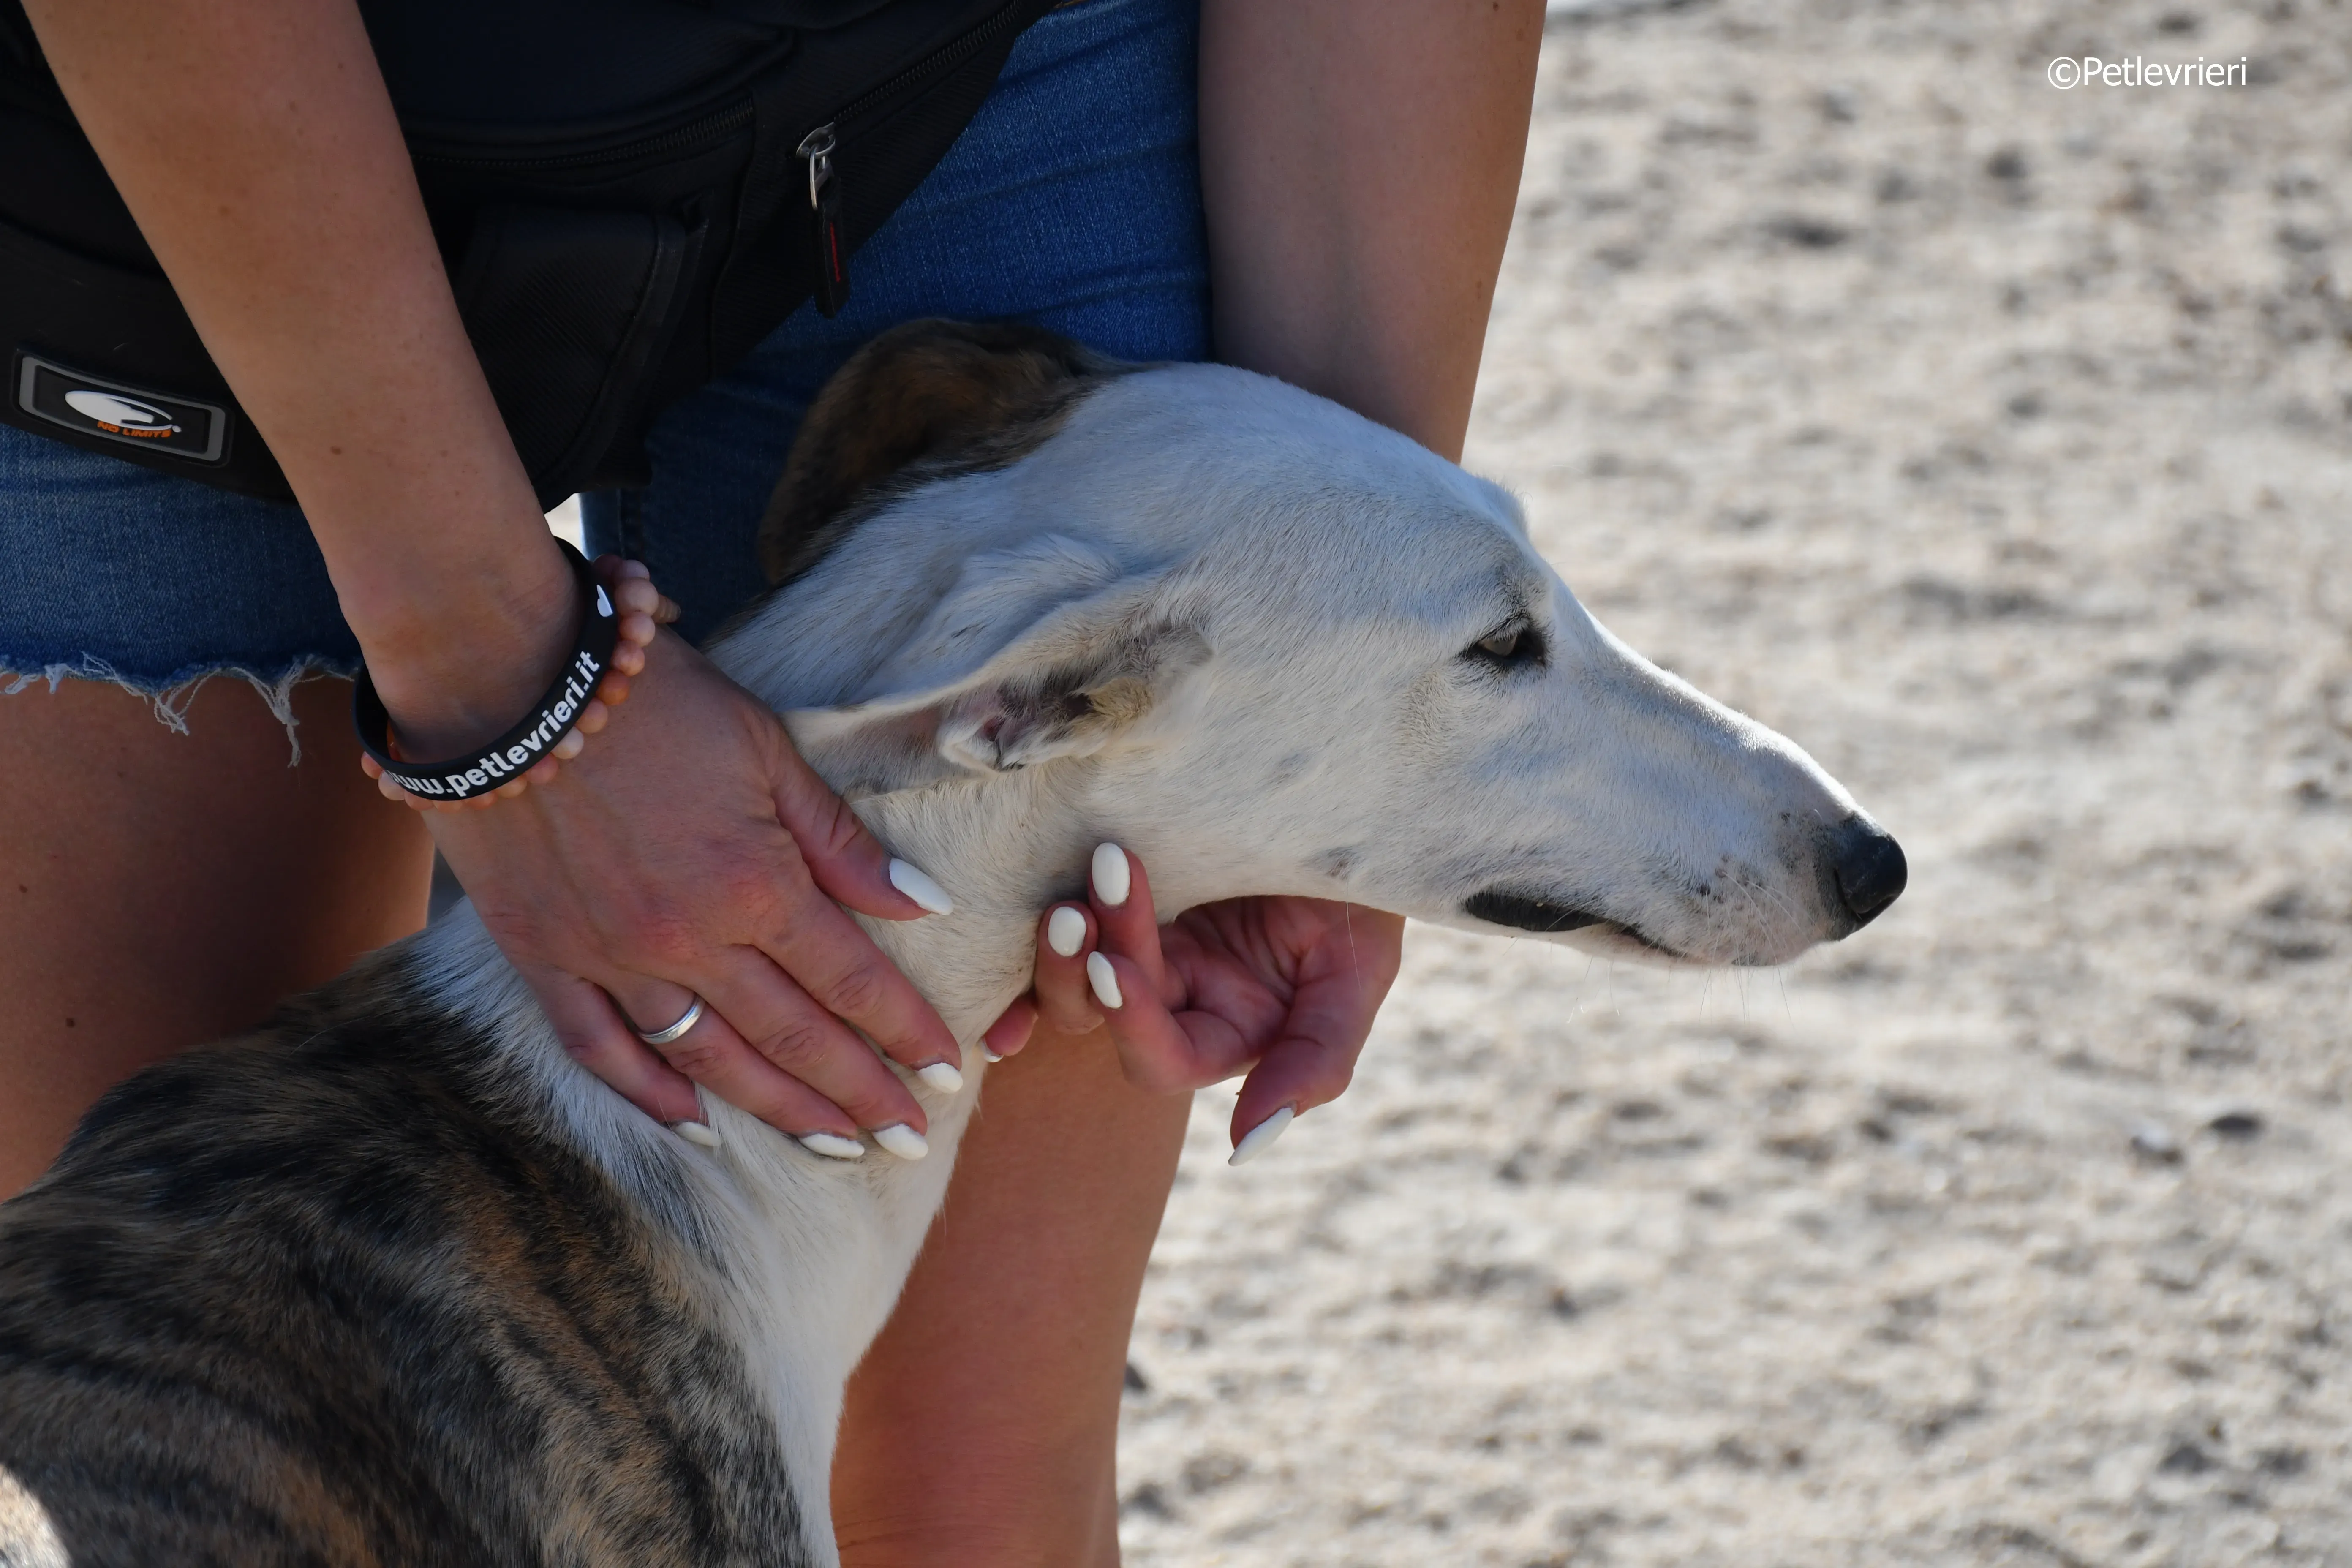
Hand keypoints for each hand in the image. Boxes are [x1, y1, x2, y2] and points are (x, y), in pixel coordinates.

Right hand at [422, 619, 962, 1155]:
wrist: (508, 677)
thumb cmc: (650, 696)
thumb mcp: (767, 748)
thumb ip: (840, 840)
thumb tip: (922, 904)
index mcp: (755, 882)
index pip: (852, 979)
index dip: (906, 1032)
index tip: (947, 1074)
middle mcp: (689, 937)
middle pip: (793, 1036)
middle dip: (860, 1095)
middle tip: (908, 1142)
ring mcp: (611, 956)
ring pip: (710, 1059)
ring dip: (778, 1110)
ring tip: (834, 1148)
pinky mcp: (543, 957)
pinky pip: (600, 1048)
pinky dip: (649, 1095)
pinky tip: (696, 1128)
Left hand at [988, 844, 1404, 1160]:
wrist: (1348, 798)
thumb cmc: (1365, 892)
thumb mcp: (1356, 973)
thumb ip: (1315, 1060)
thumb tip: (1245, 1146)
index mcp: (1230, 1029)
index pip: (1163, 1061)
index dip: (1133, 1026)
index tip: (1115, 967)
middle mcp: (1176, 995)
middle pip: (1098, 1015)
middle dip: (1082, 969)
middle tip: (1086, 902)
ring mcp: (1141, 939)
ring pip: (1067, 972)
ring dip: (1059, 940)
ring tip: (1083, 875)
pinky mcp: (1113, 887)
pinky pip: (1060, 917)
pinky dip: (1035, 918)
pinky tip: (1037, 886)